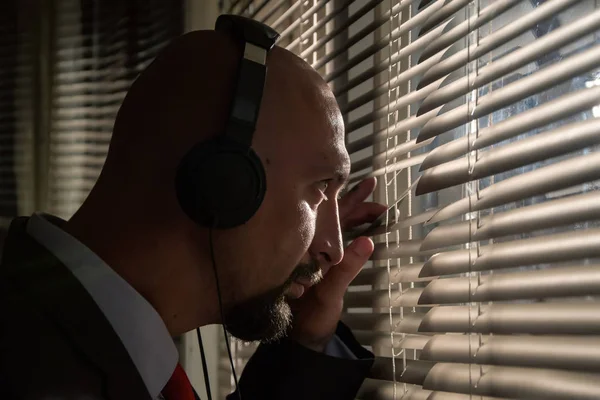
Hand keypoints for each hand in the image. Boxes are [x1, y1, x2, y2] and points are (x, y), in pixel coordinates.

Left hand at [288, 177, 386, 351]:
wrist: (303, 339)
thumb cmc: (310, 317)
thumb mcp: (329, 293)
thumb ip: (346, 268)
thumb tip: (367, 241)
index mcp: (309, 247)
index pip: (327, 212)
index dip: (345, 196)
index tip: (365, 185)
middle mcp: (313, 247)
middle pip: (333, 215)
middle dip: (355, 201)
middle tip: (375, 189)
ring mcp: (319, 255)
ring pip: (338, 226)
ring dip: (356, 214)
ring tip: (376, 204)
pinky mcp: (327, 264)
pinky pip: (341, 240)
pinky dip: (355, 230)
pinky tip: (365, 227)